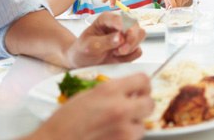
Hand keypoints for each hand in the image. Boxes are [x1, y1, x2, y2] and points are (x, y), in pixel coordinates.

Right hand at [27, 73, 153, 139]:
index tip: (141, 90)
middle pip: (150, 103)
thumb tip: (129, 93)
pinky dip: (126, 138)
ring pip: (143, 125)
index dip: (143, 86)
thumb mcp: (88, 95)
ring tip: (116, 127)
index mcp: (110, 90)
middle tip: (134, 108)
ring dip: (134, 125)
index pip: (143, 79)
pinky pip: (133, 139)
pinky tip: (111, 136)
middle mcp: (120, 108)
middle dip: (143, 105)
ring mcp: (123, 129)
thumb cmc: (64, 121)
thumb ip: (112, 92)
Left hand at [66, 12, 145, 67]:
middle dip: (131, 39)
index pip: (120, 18)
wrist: (82, 62)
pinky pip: (138, 51)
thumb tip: (121, 37)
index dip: (123, 26)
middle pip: (135, 25)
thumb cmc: (82, 50)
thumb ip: (105, 41)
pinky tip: (118, 57)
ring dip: (131, 47)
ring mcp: (126, 35)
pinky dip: (130, 56)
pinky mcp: (130, 47)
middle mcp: (119, 24)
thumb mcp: (89, 46)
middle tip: (121, 51)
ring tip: (116, 54)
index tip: (122, 37)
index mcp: (106, 19)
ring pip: (141, 35)